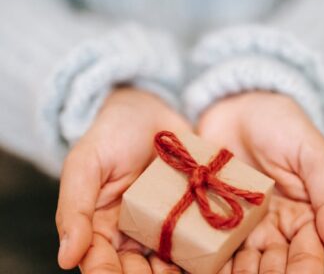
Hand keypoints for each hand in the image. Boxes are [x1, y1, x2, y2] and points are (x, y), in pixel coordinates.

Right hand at [56, 87, 188, 272]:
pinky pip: (196, 237)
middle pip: (139, 270)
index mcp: (102, 227)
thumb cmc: (111, 135)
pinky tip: (213, 257)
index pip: (102, 264)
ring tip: (193, 270)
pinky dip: (204, 251)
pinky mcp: (190, 211)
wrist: (148, 110)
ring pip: (169, 262)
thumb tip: (66, 257)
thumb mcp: (85, 166)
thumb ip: (74, 208)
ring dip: (178, 272)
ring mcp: (164, 224)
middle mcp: (133, 232)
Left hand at [198, 91, 323, 272]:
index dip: (301, 271)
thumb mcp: (313, 156)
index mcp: (303, 215)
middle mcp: (272, 223)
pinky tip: (202, 264)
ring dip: (236, 272)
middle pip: (271, 263)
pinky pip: (213, 238)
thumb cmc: (282, 126)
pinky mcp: (214, 208)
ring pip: (242, 258)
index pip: (306, 254)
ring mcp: (241, 218)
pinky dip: (210, 255)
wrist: (239, 106)